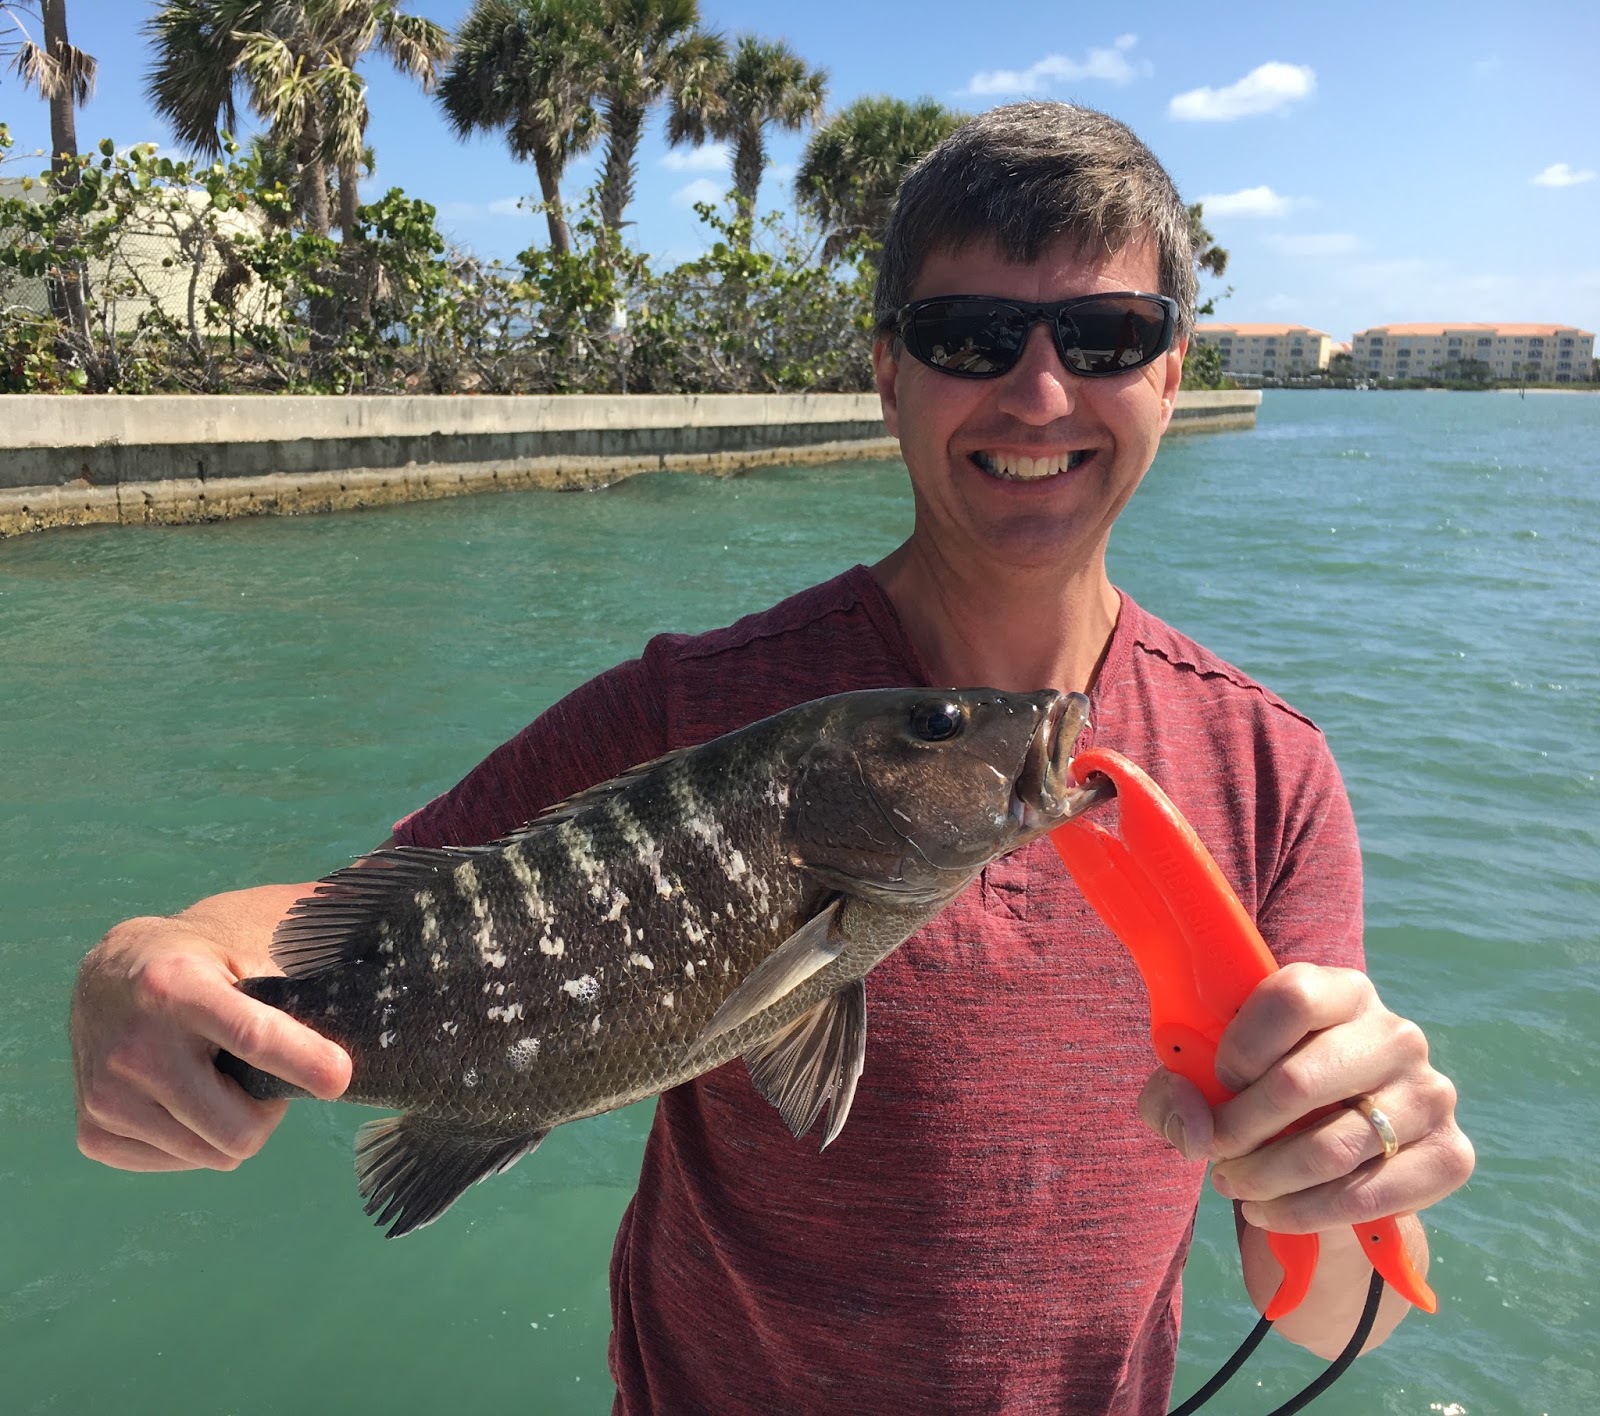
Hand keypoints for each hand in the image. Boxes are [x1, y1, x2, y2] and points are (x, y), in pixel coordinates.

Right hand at [71, 890, 351, 1172]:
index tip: (341, 1076)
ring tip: (225, 1072)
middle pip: (238, 1128)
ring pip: (215, 1154)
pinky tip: (191, 1091)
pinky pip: (182, 1163)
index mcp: (177, 985)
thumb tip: (413, 869)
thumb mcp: (262, 925)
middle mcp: (134, 1045)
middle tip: (272, 1071)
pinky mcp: (93, 1130)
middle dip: (273, 1107)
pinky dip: (201, 1136)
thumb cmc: (214, 948)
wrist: (111, 972)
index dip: (303, 1061)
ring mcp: (107, 1095)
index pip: (252, 1036)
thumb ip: (328, 915)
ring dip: (238, 1121)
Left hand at [1138, 962, 1473, 1232]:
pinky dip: (1304, 1213)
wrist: (1331, 1154)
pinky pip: (1367, 1195)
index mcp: (1341, 990)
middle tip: (1214, 1153)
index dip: (1240, 1047)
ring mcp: (1431, 1093)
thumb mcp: (1204, 1082)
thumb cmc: (1258, 1097)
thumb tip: (1196, 1130)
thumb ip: (1175, 1091)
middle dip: (1238, 1129)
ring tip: (1234, 1184)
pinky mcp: (1452, 1155)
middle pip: (1299, 1081)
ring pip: (1330, 1148)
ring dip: (1264, 1177)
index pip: (1291, 998)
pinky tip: (1269, 1212)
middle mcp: (1396, 1034)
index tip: (1218, 1080)